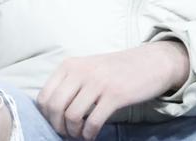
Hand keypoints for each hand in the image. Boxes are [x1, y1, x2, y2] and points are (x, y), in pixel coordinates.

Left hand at [36, 42, 189, 139]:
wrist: (151, 62)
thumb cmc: (118, 69)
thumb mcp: (88, 68)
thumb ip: (70, 82)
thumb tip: (51, 110)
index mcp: (70, 65)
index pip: (44, 96)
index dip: (46, 116)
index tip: (57, 123)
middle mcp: (81, 71)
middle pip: (54, 107)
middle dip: (58, 126)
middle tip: (68, 133)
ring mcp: (98, 82)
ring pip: (72, 116)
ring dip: (74, 132)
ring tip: (81, 135)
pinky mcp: (115, 95)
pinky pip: (92, 122)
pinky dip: (89, 134)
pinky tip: (92, 136)